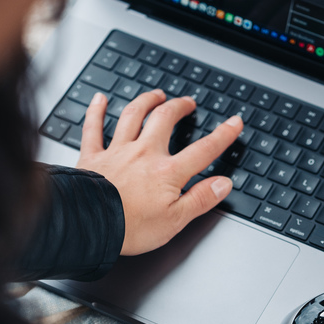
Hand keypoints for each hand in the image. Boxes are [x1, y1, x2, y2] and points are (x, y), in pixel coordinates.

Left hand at [77, 89, 242, 255]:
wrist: (89, 226)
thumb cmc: (130, 228)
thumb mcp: (175, 221)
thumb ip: (201, 199)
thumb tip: (223, 184)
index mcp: (167, 172)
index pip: (203, 150)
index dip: (223, 135)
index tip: (234, 123)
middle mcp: (143, 154)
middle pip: (165, 120)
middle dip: (180, 107)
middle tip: (188, 102)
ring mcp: (117, 152)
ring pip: (133, 116)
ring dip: (147, 101)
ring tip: (156, 95)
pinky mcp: (92, 157)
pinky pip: (93, 128)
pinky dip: (96, 111)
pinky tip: (100, 98)